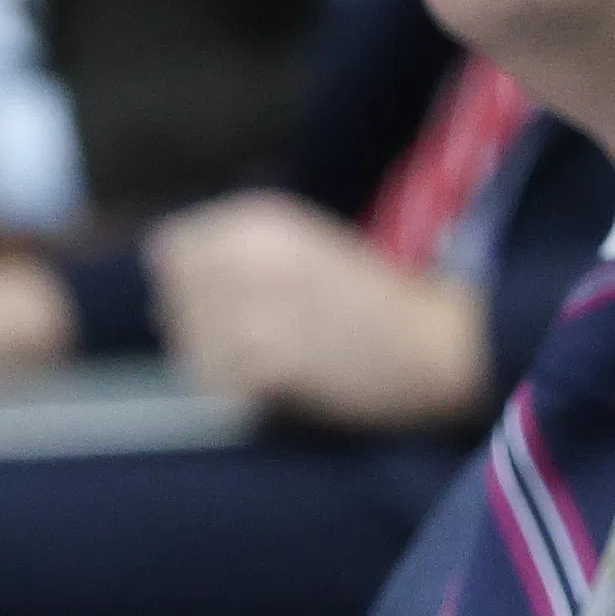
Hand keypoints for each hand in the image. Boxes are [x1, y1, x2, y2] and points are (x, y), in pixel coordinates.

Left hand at [148, 195, 490, 430]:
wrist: (444, 344)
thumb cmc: (386, 298)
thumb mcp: (305, 248)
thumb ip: (243, 255)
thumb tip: (178, 288)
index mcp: (256, 219)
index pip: (170, 250)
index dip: (191, 282)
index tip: (227, 303)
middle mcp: (244, 257)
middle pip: (174, 303)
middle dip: (201, 327)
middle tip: (254, 345)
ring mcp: (252, 311)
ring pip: (192, 350)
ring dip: (221, 366)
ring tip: (272, 368)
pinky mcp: (267, 363)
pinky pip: (221, 387)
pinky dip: (243, 396)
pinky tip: (284, 390)